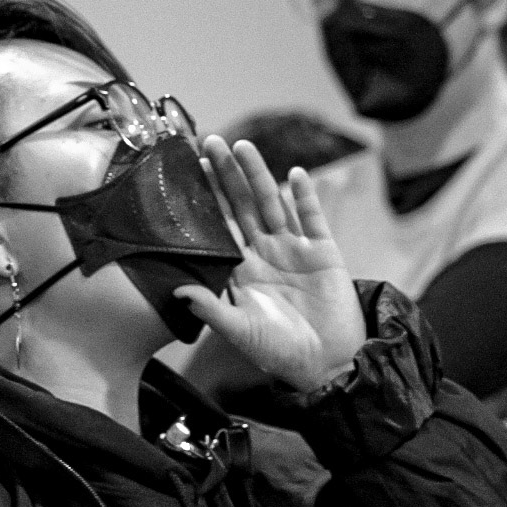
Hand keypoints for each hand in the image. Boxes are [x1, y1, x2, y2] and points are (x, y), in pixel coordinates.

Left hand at [176, 136, 366, 392]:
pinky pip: (312, 218)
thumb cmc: (280, 353)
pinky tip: (296, 174)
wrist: (328, 364)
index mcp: (241, 269)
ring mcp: (294, 249)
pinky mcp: (323, 252)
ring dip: (259, 175)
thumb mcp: (241, 331)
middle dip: (227, 175)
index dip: (208, 199)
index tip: (191, 170)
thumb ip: (211, 309)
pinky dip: (305, 197)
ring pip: (273, 203)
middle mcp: (264, 252)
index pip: (220, 225)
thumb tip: (178, 289)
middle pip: (242, 205)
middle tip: (210, 142)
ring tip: (243, 147)